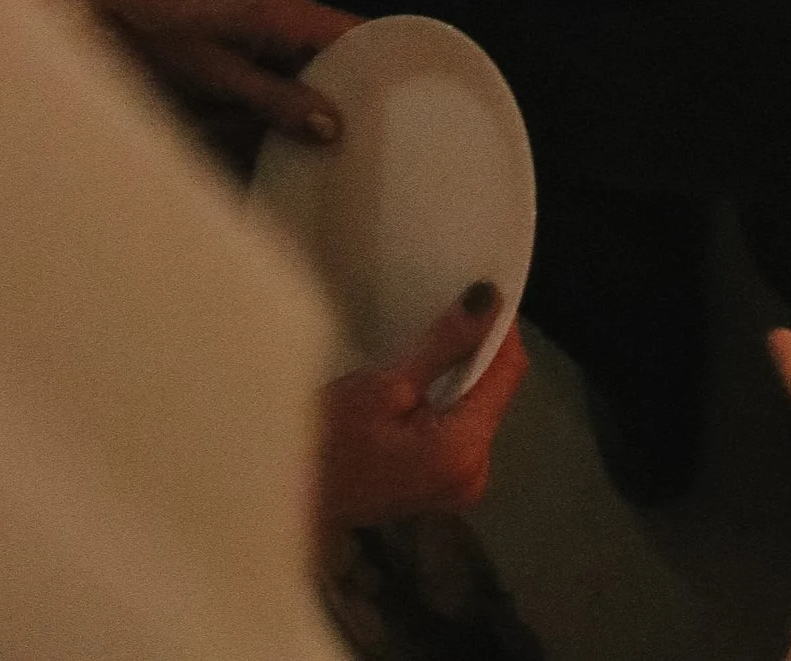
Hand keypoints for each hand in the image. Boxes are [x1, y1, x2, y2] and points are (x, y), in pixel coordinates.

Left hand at [21, 0, 354, 140]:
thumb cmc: (153, 32)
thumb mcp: (213, 78)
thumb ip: (273, 102)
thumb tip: (334, 127)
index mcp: (284, 7)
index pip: (355, 32)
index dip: (384, 63)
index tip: (410, 101)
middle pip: (333, 44)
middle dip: (345, 88)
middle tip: (367, 136)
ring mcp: (261, 2)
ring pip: (303, 50)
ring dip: (309, 87)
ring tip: (328, 137)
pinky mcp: (240, 12)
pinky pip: (279, 47)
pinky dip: (282, 78)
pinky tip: (279, 115)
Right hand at [317, 286, 526, 540]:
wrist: (283, 503)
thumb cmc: (325, 446)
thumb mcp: (383, 387)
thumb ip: (443, 345)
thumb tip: (488, 299)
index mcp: (465, 453)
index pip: (508, 373)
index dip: (499, 327)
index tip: (483, 287)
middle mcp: (475, 473)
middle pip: (497, 390)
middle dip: (480, 347)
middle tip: (455, 303)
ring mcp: (458, 483)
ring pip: (478, 405)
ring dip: (462, 370)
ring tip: (439, 330)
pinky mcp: (440, 482)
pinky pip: (460, 424)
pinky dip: (448, 396)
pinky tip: (426, 372)